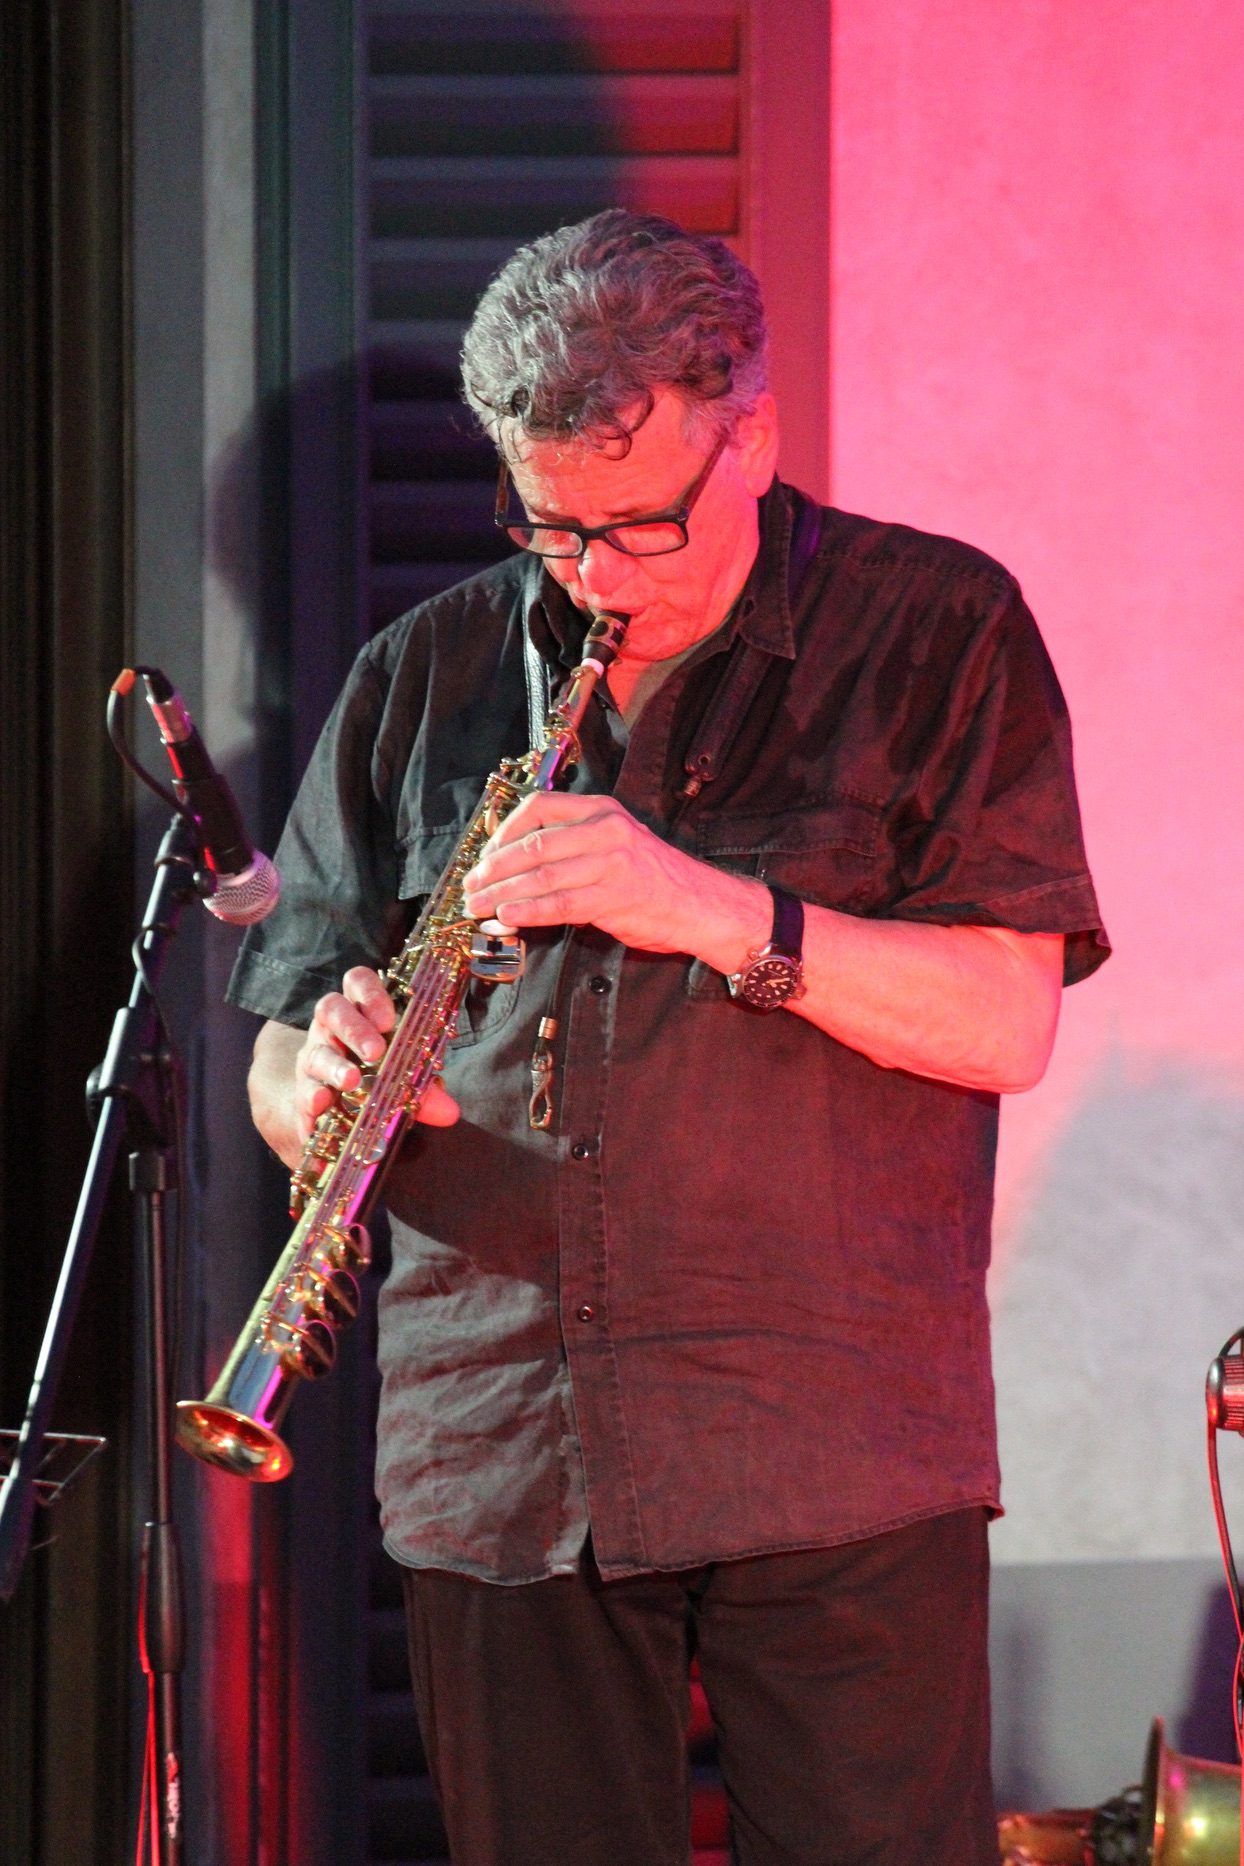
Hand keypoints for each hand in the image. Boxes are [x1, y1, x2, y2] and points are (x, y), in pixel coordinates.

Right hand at [294, 964, 459, 1141]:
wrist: (333, 1113)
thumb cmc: (376, 1080)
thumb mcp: (404, 1080)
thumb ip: (424, 1091)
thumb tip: (449, 1112)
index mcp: (360, 1012)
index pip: (357, 982)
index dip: (370, 992)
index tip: (388, 1018)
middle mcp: (331, 1029)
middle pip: (331, 1009)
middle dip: (354, 1027)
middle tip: (376, 1051)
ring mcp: (313, 1058)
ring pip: (315, 1051)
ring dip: (335, 1066)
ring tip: (352, 1080)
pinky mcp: (302, 1091)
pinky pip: (303, 1090)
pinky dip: (311, 1097)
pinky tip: (321, 1103)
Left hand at [462, 791, 740, 953]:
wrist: (700, 903)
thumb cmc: (653, 877)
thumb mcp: (615, 843)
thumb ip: (573, 845)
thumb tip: (517, 863)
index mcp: (601, 809)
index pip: (539, 807)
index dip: (503, 832)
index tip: (485, 856)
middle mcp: (604, 829)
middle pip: (532, 845)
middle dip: (493, 869)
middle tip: (470, 887)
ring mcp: (610, 862)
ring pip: (540, 876)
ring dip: (501, 894)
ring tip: (479, 906)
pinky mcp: (612, 897)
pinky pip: (558, 904)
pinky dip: (527, 911)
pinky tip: (508, 917)